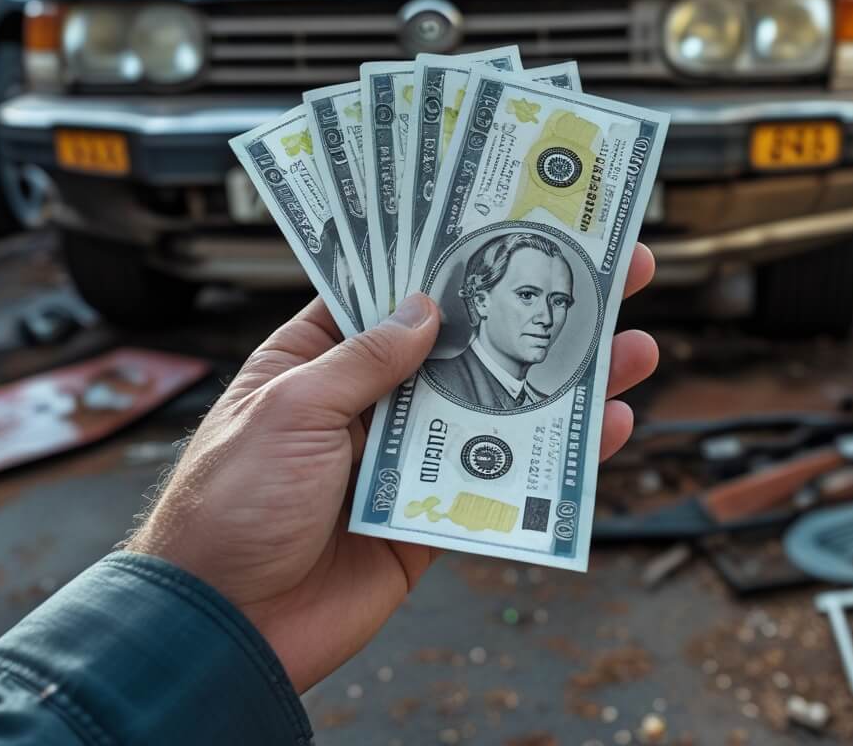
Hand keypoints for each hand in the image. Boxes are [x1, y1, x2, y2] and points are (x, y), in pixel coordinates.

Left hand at [127, 244, 657, 692]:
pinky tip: (602, 428)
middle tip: (603, 272)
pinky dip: (550, 458)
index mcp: (321, 359)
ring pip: (494, 407)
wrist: (223, 626)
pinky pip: (497, 478)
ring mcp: (405, 455)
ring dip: (560, 380)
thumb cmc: (228, 504)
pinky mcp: (428, 514)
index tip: (510, 226)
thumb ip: (363, 360)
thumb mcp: (289, 409)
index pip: (396, 292)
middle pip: (464, 344)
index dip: (453, 258)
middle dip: (532, 309)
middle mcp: (370, 400)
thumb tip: (425, 310)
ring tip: (629, 346)